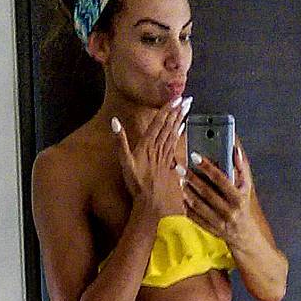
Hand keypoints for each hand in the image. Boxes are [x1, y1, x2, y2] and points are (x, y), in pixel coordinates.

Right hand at [112, 100, 186, 219]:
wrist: (152, 203)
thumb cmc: (137, 184)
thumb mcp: (125, 162)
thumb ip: (120, 141)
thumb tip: (114, 121)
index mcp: (147, 144)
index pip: (159, 122)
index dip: (167, 109)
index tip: (176, 98)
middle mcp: (158, 147)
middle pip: (169, 125)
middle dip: (177, 111)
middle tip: (187, 98)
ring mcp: (164, 155)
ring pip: (173, 133)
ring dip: (180, 119)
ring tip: (186, 108)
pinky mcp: (168, 163)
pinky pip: (174, 144)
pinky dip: (179, 133)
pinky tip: (182, 127)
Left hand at [181, 134, 256, 247]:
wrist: (245, 234)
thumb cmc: (244, 204)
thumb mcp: (247, 186)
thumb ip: (241, 166)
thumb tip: (234, 148)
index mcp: (239, 198)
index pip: (220, 179)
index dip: (207, 166)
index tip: (195, 156)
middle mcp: (229, 212)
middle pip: (205, 192)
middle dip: (191, 178)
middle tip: (181, 167)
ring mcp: (219, 222)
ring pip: (197, 205)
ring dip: (187, 191)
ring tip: (182, 180)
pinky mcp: (210, 229)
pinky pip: (193, 217)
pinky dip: (186, 205)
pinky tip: (184, 195)